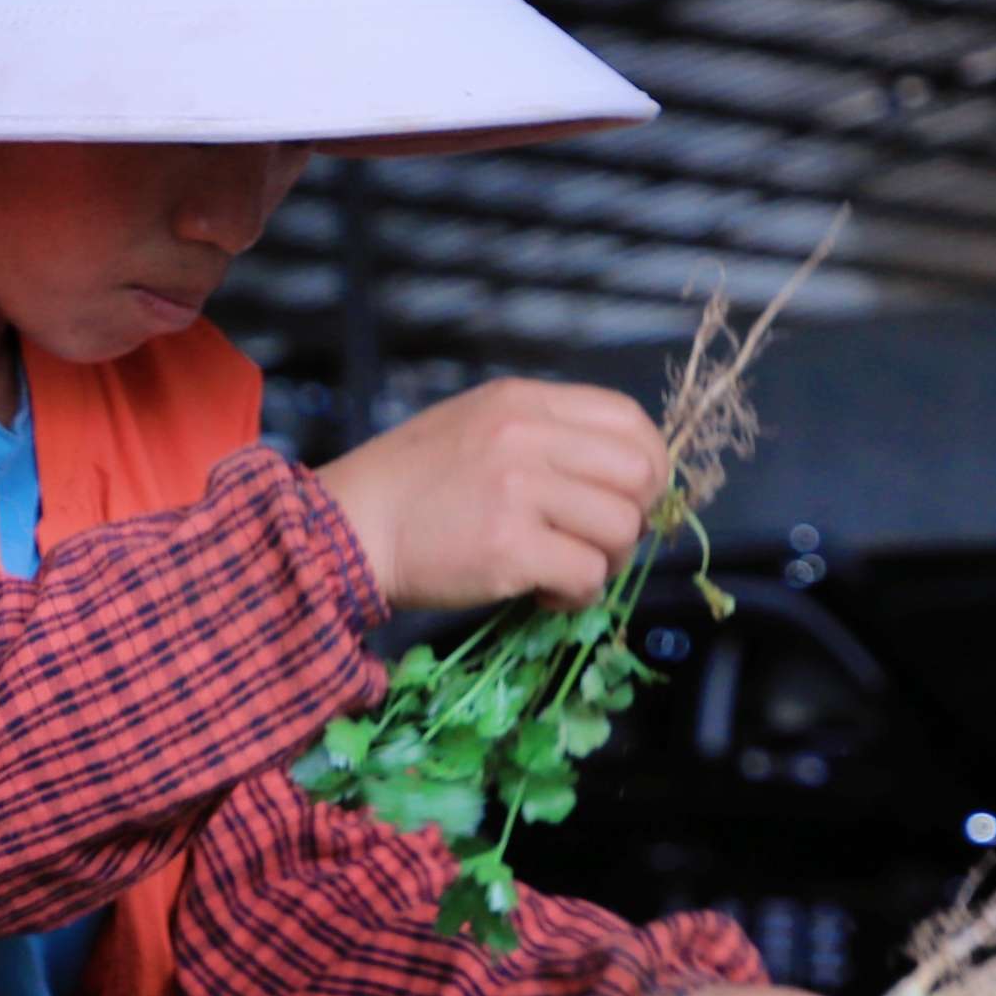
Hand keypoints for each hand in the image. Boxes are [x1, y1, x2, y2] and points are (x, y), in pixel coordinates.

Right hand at [312, 378, 670, 613]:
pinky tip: (541, 592)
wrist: (348, 528)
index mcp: (522, 400)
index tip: (629, 498)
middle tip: (594, 542)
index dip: (647, 465)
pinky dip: (576, 594)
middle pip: (639, 474)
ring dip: (604, 562)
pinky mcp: (510, 546)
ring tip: (561, 569)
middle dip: (633, 517)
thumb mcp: (477, 424)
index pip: (628, 419)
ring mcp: (519, 490)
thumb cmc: (411, 485)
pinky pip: (587, 574)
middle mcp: (527, 435)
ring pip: (621, 528)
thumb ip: (543, 434)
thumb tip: (617, 473)